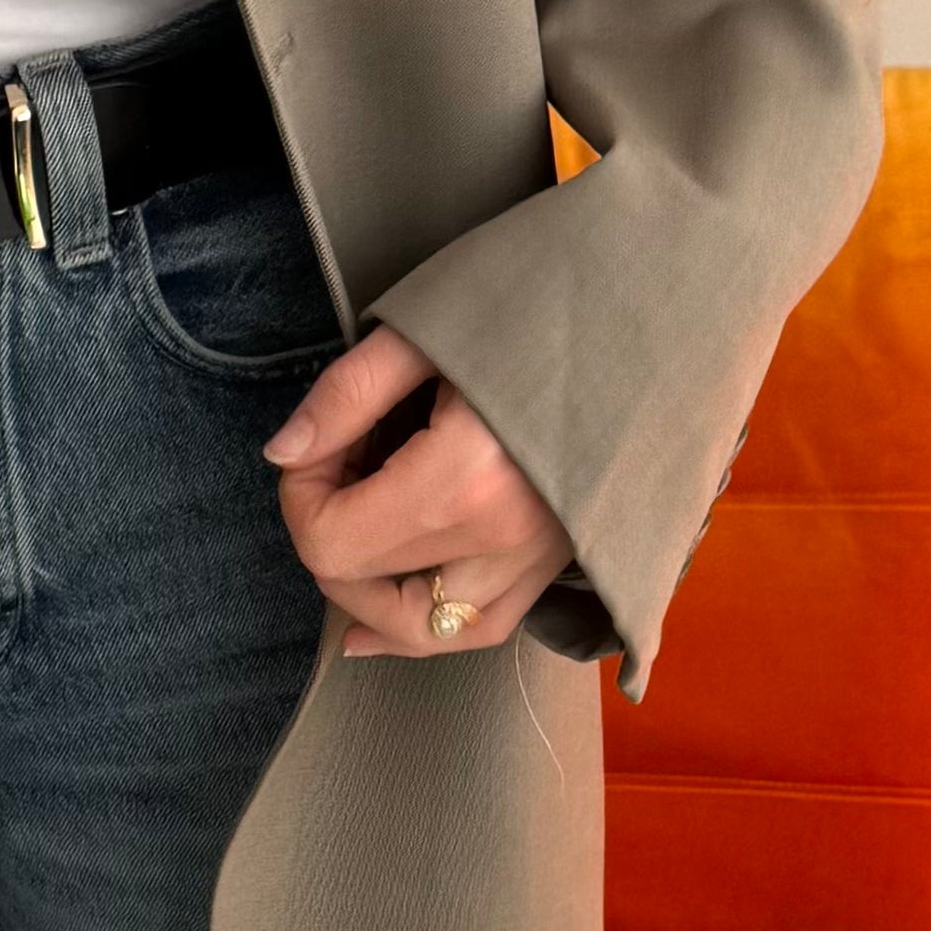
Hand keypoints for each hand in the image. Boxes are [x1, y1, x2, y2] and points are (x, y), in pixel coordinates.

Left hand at [262, 327, 571, 659]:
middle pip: (362, 587)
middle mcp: (503, 538)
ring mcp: (538, 559)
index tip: (315, 444)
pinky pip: (480, 628)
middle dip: (327, 528)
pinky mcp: (558, 560)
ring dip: (365, 590)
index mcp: (466, 477)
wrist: (648, 309)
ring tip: (354, 532)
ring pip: (420, 629)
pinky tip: (370, 623)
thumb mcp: (427, 329)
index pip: (332, 542)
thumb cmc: (539, 300)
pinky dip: (421, 628)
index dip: (298, 497)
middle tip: (342, 462)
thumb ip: (346, 396)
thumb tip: (282, 454)